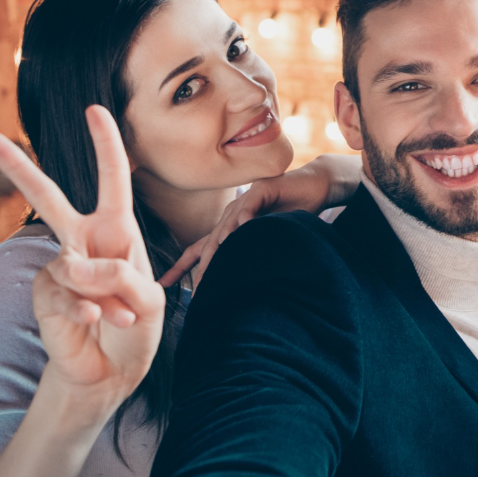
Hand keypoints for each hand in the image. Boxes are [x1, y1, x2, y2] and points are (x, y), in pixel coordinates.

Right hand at [0, 107, 165, 425]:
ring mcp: (59, 269)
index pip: (112, 181)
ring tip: (117, 316)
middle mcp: (82, 243)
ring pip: (76, 264)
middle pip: (46, 198)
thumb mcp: (149, 297)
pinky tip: (94, 322)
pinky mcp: (44, 297)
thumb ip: (120, 275)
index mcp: (116, 232)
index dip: (106, 146)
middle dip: (16, 168)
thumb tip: (72, 265)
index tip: (95, 110)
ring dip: (108, 294)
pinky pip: (66, 293)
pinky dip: (88, 310)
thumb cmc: (135, 326)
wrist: (114, 372)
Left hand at [160, 154, 360, 288]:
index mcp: (230, 227)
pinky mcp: (262, 190)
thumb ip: (254, 255)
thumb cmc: (294, 213)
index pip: (200, 250)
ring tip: (212, 265)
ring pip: (226, 226)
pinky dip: (244, 217)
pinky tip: (241, 227)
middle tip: (196, 291)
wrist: (315, 186)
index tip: (162, 286)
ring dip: (219, 245)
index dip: (181, 268)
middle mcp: (232, 214)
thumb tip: (244, 285)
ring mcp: (245, 201)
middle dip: (200, 267)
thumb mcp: (270, 240)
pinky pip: (250, 205)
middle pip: (209, 243)